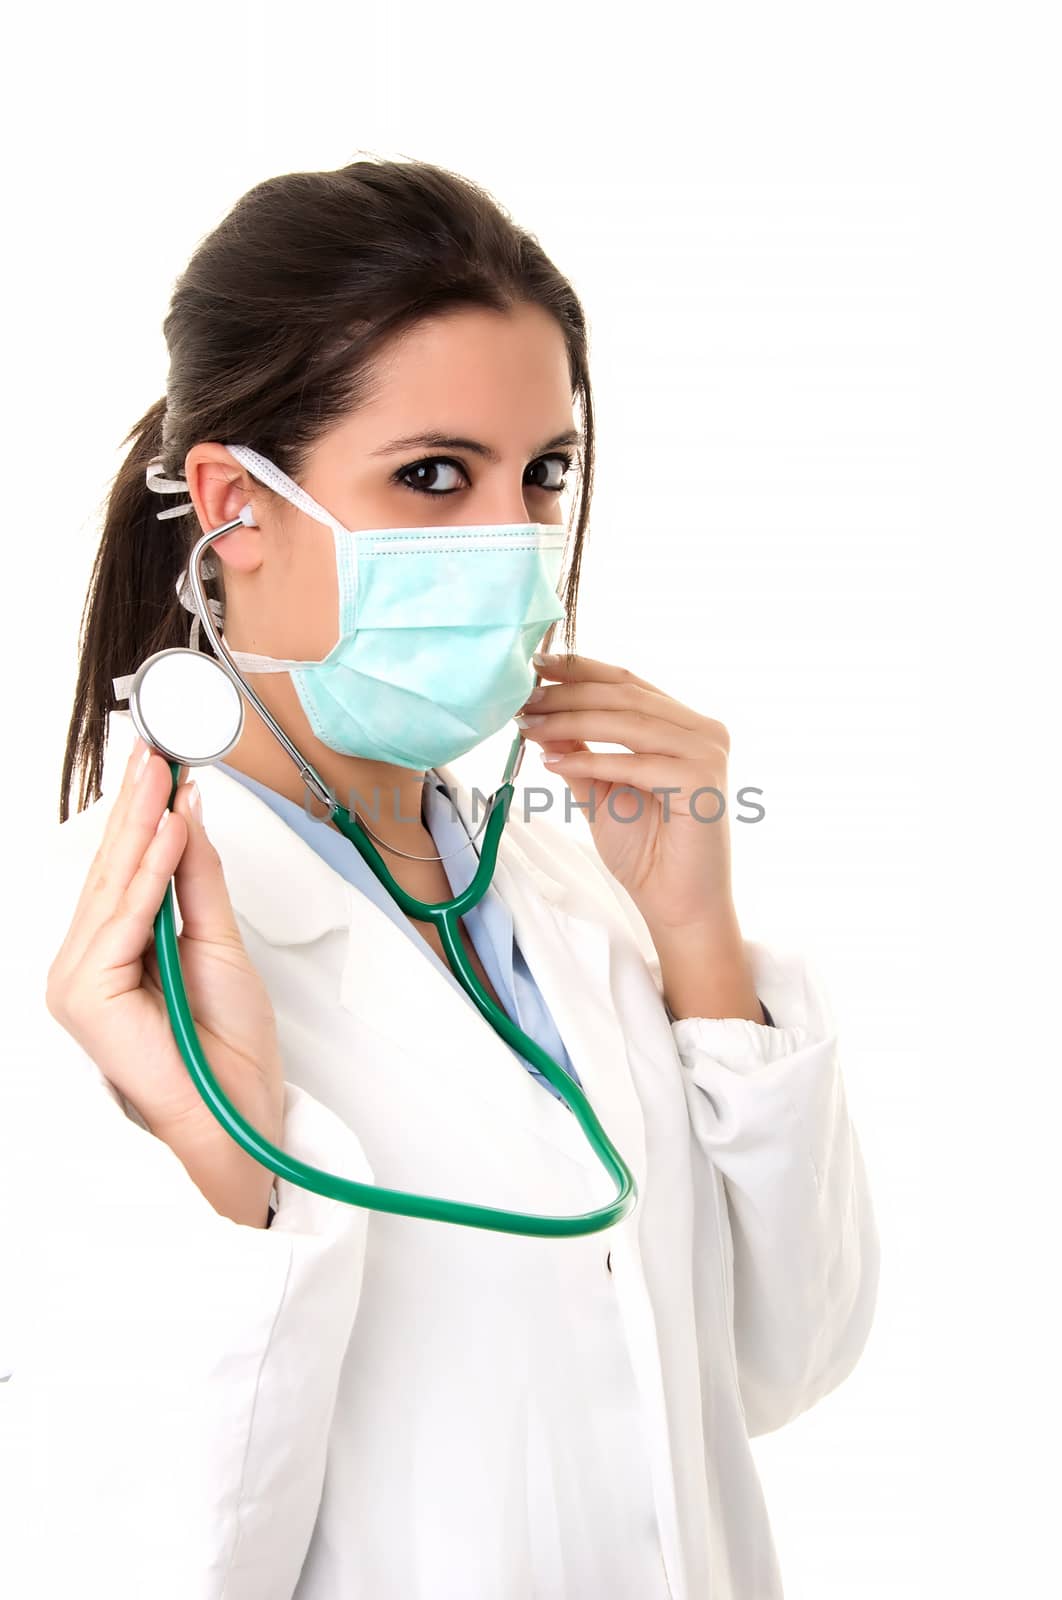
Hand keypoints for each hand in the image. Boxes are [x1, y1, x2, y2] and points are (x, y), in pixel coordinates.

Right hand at [46, 736, 284, 1226]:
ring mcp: (77, 981)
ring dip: (141, 823)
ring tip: (161, 770)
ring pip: (114, 886)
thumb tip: (188, 814)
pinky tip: (169, 829)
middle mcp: (83, 963)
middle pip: (113, 870)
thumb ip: (197, 880)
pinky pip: (123, 920)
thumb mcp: (218, 942)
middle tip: (156, 746)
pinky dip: (149, 873)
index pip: (124, 870)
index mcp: (110, 952)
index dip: (142, 812)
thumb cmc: (227, 1043)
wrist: (237, 1111)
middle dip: (137, 804)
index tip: (160, 761)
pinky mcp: (84, 997)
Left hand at [516, 652, 740, 944]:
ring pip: (628, 724)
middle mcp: (703, 730)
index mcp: (685, 724)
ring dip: (571, 723)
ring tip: (528, 726)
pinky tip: (552, 765)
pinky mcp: (702, 781)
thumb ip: (578, 752)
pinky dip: (592, 762)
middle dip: (568, 695)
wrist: (677, 904)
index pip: (627, 683)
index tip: (535, 663)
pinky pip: (635, 763)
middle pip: (625, 697)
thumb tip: (538, 715)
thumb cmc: (646, 851)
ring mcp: (707, 753)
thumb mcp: (601, 789)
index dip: (580, 669)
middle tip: (523, 698)